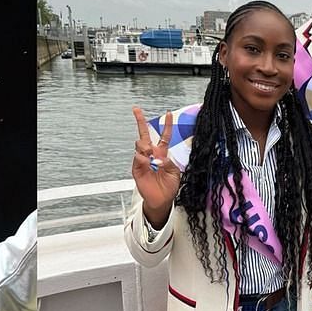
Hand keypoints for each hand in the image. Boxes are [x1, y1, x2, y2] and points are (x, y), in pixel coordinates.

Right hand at [131, 106, 180, 226]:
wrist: (161, 200)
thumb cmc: (169, 187)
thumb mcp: (175, 173)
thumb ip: (169, 163)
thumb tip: (159, 157)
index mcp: (162, 154)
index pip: (164, 136)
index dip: (167, 125)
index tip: (168, 114)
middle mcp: (151, 155)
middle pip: (144, 135)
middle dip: (140, 122)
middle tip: (136, 110)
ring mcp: (143, 161)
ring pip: (140, 145)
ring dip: (144, 145)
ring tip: (150, 152)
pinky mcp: (137, 169)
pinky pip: (137, 159)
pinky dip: (141, 158)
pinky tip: (146, 160)